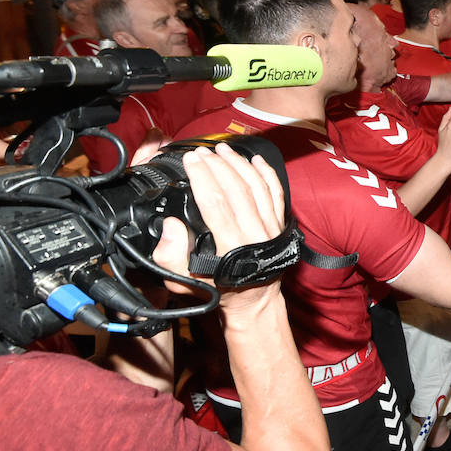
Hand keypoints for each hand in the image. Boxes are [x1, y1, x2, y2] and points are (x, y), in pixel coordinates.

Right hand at [149, 144, 286, 312]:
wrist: (254, 301)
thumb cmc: (218, 290)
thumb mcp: (185, 281)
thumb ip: (170, 257)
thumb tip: (171, 225)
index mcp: (231, 246)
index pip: (215, 201)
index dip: (202, 177)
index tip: (190, 161)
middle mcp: (255, 234)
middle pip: (236, 189)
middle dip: (217, 165)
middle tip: (201, 152)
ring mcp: (271, 228)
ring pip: (257, 187)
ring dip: (239, 164)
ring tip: (222, 149)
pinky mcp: (280, 226)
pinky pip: (276, 194)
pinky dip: (267, 174)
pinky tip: (256, 160)